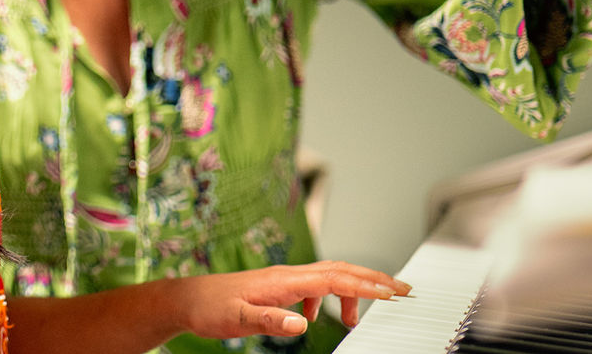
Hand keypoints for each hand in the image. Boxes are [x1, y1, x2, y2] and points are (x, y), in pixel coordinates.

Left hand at [174, 260, 410, 337]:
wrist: (189, 299)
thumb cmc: (211, 307)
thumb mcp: (239, 319)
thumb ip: (271, 320)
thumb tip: (303, 322)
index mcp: (284, 280)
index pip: (334, 278)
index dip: (365, 285)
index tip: (392, 292)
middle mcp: (288, 274)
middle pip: (340, 270)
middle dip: (373, 278)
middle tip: (403, 289)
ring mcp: (283, 279)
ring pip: (329, 277)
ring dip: (351, 291)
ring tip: (356, 318)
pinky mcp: (277, 287)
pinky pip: (313, 287)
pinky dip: (327, 298)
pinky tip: (315, 316)